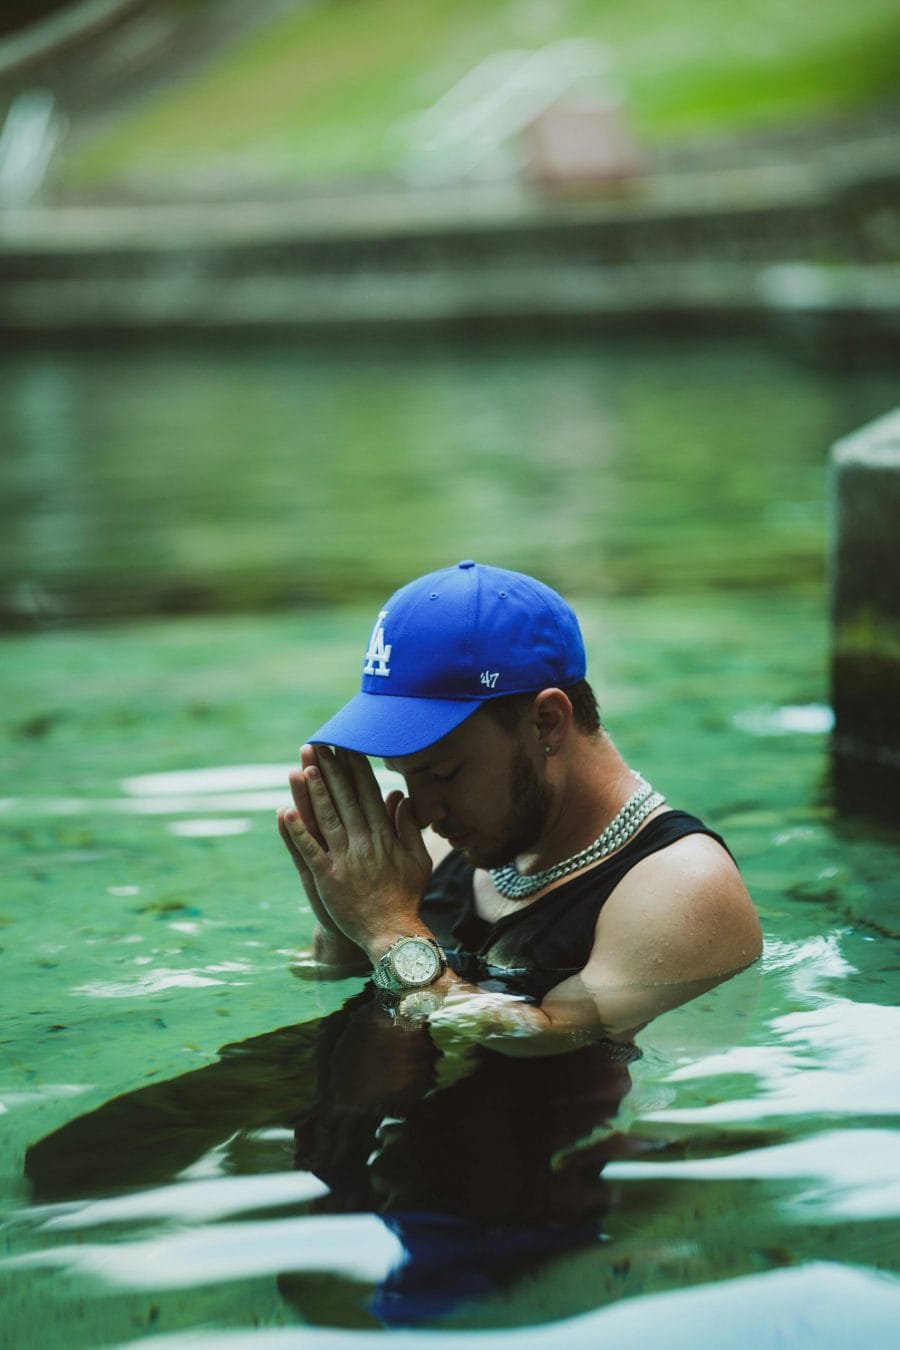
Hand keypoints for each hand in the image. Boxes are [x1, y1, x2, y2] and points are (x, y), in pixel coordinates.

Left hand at [280, 745, 431, 957]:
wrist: (393, 932)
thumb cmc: (406, 896)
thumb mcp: (418, 859)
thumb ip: (410, 827)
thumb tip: (402, 797)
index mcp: (384, 835)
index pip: (367, 793)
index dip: (355, 767)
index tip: (346, 744)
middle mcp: (364, 843)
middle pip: (344, 799)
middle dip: (331, 769)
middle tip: (319, 744)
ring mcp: (345, 860)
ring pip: (326, 819)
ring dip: (314, 792)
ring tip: (303, 766)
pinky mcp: (328, 879)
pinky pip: (309, 851)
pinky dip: (297, 832)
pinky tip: (285, 812)